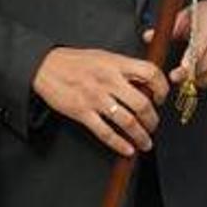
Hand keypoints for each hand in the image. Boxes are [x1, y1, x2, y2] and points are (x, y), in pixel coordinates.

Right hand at [31, 47, 168, 157]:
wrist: (45, 66)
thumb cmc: (75, 61)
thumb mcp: (103, 56)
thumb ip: (124, 68)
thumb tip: (146, 84)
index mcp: (115, 64)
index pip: (150, 73)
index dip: (161, 88)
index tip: (162, 98)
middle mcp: (108, 80)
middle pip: (142, 104)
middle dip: (153, 120)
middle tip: (154, 126)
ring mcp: (95, 98)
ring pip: (127, 122)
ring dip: (140, 136)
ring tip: (145, 142)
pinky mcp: (82, 112)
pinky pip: (106, 133)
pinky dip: (120, 144)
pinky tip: (127, 150)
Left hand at [164, 0, 206, 88]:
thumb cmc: (202, 15)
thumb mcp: (184, 15)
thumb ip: (168, 28)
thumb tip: (149, 36)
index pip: (202, 40)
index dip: (192, 57)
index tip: (181, 69)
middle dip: (195, 72)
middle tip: (180, 78)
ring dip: (204, 78)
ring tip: (189, 81)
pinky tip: (201, 81)